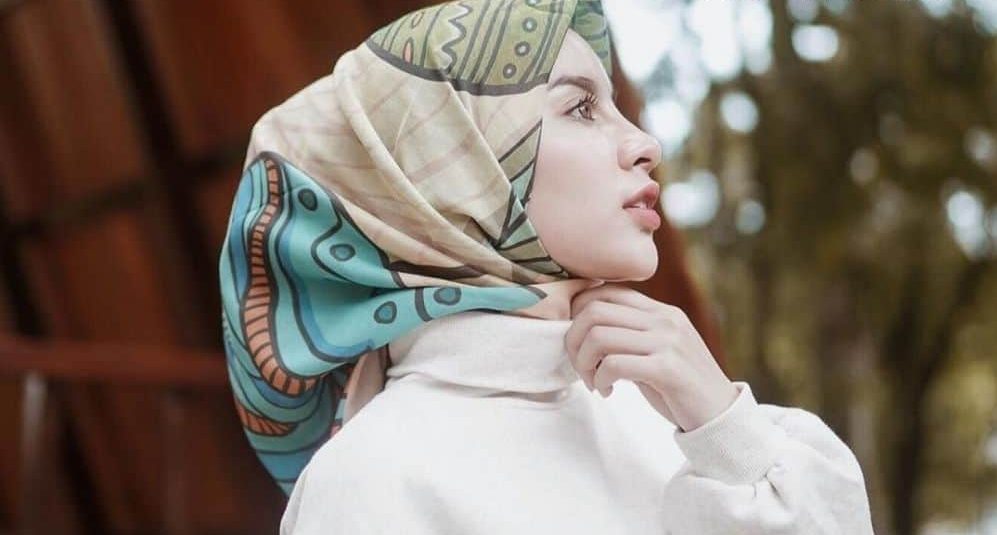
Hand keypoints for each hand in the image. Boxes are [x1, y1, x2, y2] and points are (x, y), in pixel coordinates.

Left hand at [564, 283, 738, 431]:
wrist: (721, 416)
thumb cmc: (679, 388)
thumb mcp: (655, 352)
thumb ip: (628, 336)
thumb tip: (580, 330)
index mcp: (660, 312)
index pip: (604, 291)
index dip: (577, 313)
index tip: (577, 342)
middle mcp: (664, 320)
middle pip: (594, 310)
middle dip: (573, 341)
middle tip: (581, 367)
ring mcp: (668, 342)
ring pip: (599, 336)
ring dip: (584, 363)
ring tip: (594, 382)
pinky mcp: (667, 369)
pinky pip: (614, 364)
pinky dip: (600, 379)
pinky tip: (607, 391)